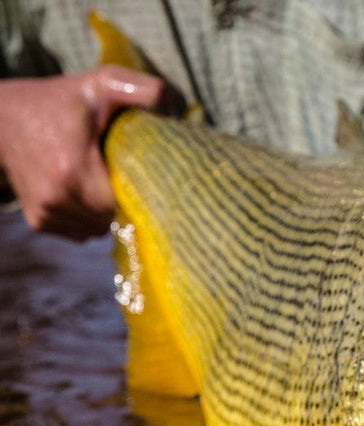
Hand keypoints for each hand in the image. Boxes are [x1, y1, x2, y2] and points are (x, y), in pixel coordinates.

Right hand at [0, 66, 170, 239]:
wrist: (2, 117)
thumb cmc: (59, 100)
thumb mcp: (102, 84)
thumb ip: (143, 90)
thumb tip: (175, 110)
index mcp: (72, 171)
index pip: (127, 202)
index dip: (140, 189)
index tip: (140, 170)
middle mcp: (56, 199)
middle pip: (114, 218)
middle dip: (125, 199)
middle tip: (121, 171)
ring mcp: (46, 214)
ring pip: (99, 229)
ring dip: (107, 211)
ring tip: (101, 179)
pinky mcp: (40, 222)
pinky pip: (83, 232)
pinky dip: (90, 217)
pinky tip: (87, 191)